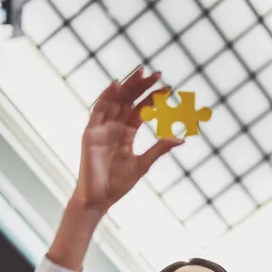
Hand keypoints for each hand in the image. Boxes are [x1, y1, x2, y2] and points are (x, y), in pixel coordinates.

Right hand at [72, 66, 183, 213]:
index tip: (168, 88)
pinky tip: (116, 85)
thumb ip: (159, 149)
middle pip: (129, 101)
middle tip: (157, 73)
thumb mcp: (143, 164)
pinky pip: (97, 111)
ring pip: (115, 101)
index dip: (153, 98)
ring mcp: (102, 129)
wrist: (99, 199)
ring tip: (140, 72)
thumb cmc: (118, 184)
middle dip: (142, 86)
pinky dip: (106, 97)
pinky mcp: (90, 133)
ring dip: (127, 86)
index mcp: (126, 134)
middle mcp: (114, 127)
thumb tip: (180, 139)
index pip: (141, 110)